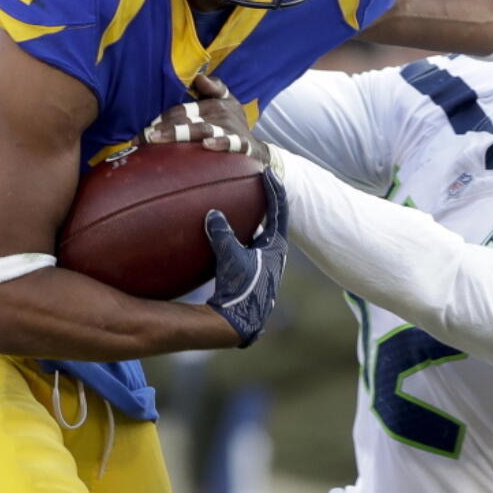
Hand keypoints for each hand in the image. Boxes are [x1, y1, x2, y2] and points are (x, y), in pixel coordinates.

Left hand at [144, 74, 270, 165]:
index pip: (184, 109)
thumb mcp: (226, 102)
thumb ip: (213, 88)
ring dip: (179, 133)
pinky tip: (207, 144)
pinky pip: (232, 143)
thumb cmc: (232, 123)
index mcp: (215, 103)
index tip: (146, 128)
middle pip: (188, 118)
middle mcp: (222, 113)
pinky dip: (221, 142)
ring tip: (158, 139)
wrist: (256, 149)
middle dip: (164, 128)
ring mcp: (233, 129)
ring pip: (202, 129)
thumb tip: (200, 77)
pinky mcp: (244, 144)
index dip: (164, 117)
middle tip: (143, 136)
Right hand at [205, 169, 287, 346]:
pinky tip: (230, 231)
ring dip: (257, 217)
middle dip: (269, 200)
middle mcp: (275, 253)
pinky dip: (244, 232)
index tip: (268, 172)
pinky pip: (250, 243)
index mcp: (276, 246)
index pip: (279, 210)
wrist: (241, 321)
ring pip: (264, 232)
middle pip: (275, 219)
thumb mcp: (230, 258)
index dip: (274, 189)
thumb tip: (213, 214)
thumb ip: (222, 234)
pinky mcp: (254, 271)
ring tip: (247, 201)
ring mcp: (266, 263)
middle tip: (261, 182)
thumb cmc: (241, 289)